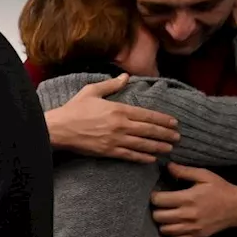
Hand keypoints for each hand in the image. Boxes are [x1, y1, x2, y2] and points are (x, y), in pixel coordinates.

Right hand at [47, 75, 179, 162]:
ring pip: (143, 144)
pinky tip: (151, 159)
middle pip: (149, 130)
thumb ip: (111, 84)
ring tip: (170, 148)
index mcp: (118, 109)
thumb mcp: (91, 91)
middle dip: (165, 134)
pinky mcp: (108, 151)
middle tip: (178, 137)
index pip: (147, 114)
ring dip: (158, 147)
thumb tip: (126, 77)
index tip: (174, 122)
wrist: (58, 129)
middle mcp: (120, 125)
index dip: (163, 119)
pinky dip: (142, 158)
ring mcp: (115, 140)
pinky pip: (130, 155)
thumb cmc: (73, 109)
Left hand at [151, 164, 236, 236]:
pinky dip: (173, 232)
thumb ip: (185, 171)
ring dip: (163, 222)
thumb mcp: (205, 175)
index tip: (158, 194)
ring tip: (167, 215)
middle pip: (158, 217)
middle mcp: (188, 215)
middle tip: (161, 205)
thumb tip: (168, 166)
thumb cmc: (221, 189)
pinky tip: (176, 224)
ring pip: (164, 230)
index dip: (155, 196)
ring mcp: (192, 228)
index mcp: (188, 198)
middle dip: (156, 209)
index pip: (159, 200)